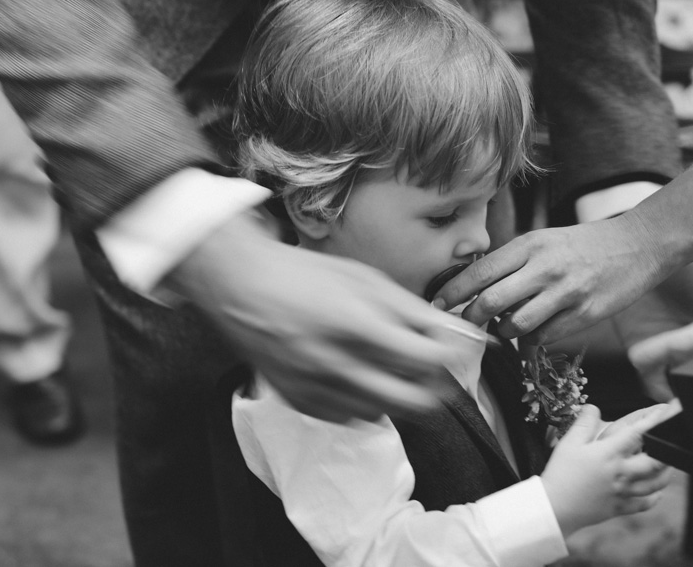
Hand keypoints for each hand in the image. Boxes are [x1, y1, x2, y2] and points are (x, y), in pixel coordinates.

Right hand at [169, 211, 470, 422]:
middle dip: (434, 389)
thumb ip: (411, 310)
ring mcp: (315, 387)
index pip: (425, 360)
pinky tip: (361, 378)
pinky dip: (366, 403)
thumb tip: (452, 332)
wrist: (240, 287)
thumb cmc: (304, 276)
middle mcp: (335, 362)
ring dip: (400, 396)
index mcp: (356, 324)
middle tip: (435, 373)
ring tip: (395, 370)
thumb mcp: (364, 279)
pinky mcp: (299, 401)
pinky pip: (350, 417)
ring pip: (384, 413)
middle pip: (412, 401)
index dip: (448, 358)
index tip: (450, 350)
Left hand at [434, 215, 667, 344]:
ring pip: (515, 326)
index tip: (437, 304)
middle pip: (490, 303)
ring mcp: (565, 293)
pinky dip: (532, 339)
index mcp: (529, 246)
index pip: (480, 272)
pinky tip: (535, 330)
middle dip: (471, 319)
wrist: (637, 245)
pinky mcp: (584, 315)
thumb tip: (475, 289)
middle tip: (465, 324)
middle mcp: (544, 268)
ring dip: (504, 332)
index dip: (453, 292)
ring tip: (506, 326)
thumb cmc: (582, 245)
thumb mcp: (543, 241)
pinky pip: (544, 337)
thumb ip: (512, 263)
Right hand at [541, 405, 669, 536]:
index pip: (638, 434)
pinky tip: (657, 492)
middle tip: (674, 441)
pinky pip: (644, 504)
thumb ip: (583, 423)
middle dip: (668, 450)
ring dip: (666, 473)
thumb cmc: (561, 474)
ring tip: (669, 464)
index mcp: (609, 454)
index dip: (654, 421)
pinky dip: (655, 497)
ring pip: (655, 484)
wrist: (555, 507)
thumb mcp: (569, 443)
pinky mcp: (620, 507)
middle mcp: (621, 473)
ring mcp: (623, 492)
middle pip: (655, 462)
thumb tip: (593, 408)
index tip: (667, 412)